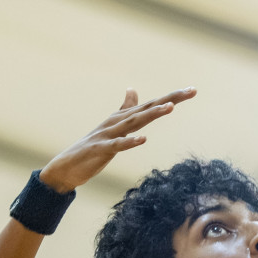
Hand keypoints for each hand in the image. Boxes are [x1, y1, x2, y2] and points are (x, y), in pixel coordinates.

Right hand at [38, 87, 196, 193]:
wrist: (65, 168)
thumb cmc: (91, 149)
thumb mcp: (113, 128)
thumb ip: (124, 109)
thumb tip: (132, 89)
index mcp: (122, 118)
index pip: (151, 105)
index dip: (172, 97)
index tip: (192, 90)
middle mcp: (117, 122)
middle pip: (147, 109)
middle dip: (170, 100)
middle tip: (190, 92)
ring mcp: (108, 135)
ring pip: (134, 122)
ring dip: (152, 114)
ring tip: (170, 108)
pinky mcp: (100, 150)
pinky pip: (117, 145)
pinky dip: (130, 142)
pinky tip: (143, 139)